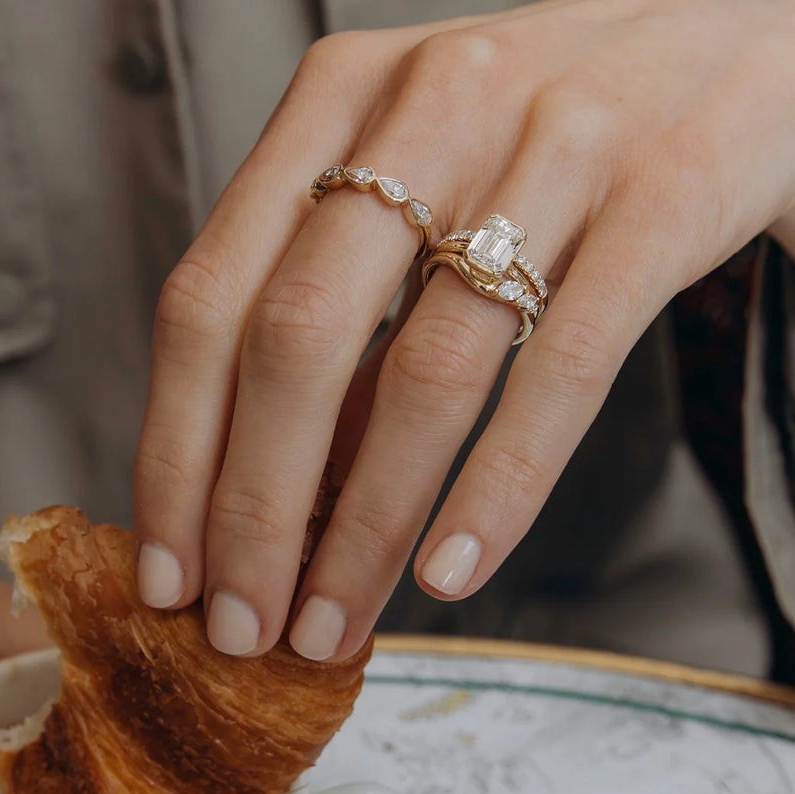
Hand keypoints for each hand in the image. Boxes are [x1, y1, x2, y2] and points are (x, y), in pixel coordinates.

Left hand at [134, 0, 794, 660]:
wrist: (735, 43)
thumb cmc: (536, 138)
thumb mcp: (409, 185)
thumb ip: (336, 310)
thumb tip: (264, 490)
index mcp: (334, 104)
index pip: (207, 300)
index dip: (174, 452)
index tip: (165, 571)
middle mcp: (425, 109)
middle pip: (293, 343)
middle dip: (254, 512)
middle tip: (242, 628)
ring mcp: (547, 145)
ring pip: (423, 373)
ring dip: (365, 529)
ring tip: (332, 625)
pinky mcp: (658, 196)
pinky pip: (562, 373)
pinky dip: (496, 489)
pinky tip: (449, 573)